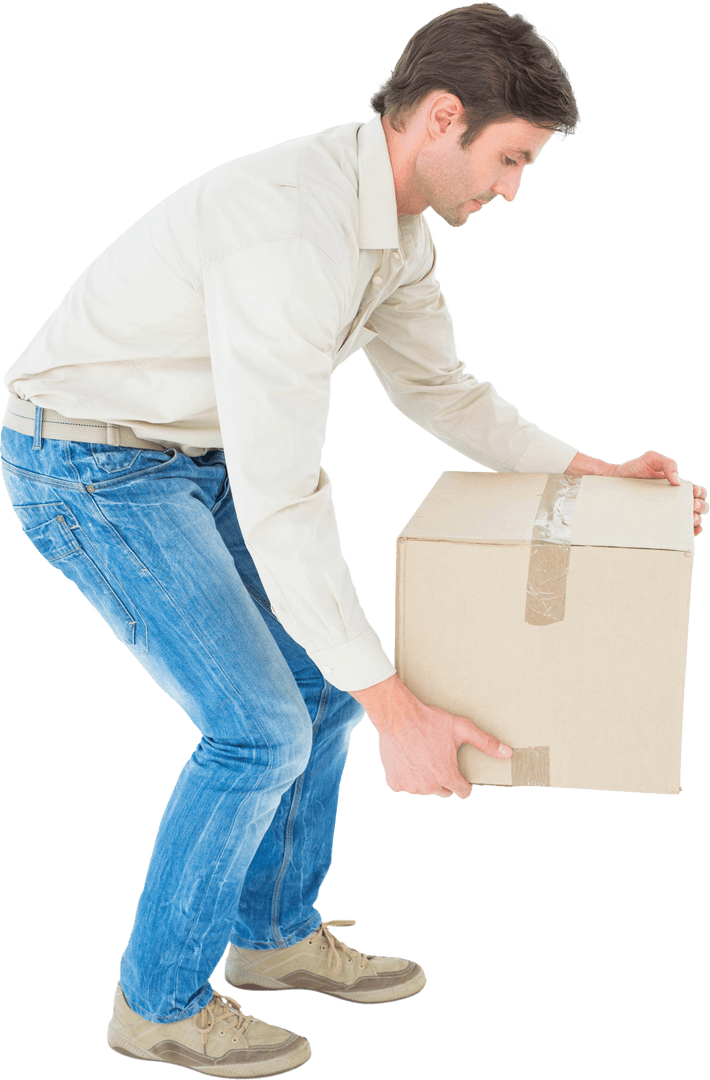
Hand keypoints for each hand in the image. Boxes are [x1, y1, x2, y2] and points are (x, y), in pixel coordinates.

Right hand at [350, 673, 511, 798]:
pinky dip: (406, 776)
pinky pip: (405, 785)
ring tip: (421, 755)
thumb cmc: (430, 721)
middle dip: (443, 778)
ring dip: (424, 778)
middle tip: (437, 757)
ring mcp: (411, 786)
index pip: (462, 792)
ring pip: (424, 788)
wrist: (397, 716)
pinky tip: (408, 760)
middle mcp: (430, 786)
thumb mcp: (461, 728)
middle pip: (443, 791)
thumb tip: (508, 753)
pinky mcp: (395, 783)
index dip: (463, 782)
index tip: (459, 773)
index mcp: (448, 776)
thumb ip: (486, 743)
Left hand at [609, 451, 707, 535]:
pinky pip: (677, 530)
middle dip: (701, 506)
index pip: (697, 491)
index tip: (693, 491)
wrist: (614, 480)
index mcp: (677, 486)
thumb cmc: (634, 469)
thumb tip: (677, 480)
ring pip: (691, 519)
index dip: (700, 492)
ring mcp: (668, 512)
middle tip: (692, 505)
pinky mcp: (659, 522)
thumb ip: (667, 463)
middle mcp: (675, 500)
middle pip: (699, 506)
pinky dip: (689, 532)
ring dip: (696, 520)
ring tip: (690, 518)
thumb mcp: (651, 459)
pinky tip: (690, 531)